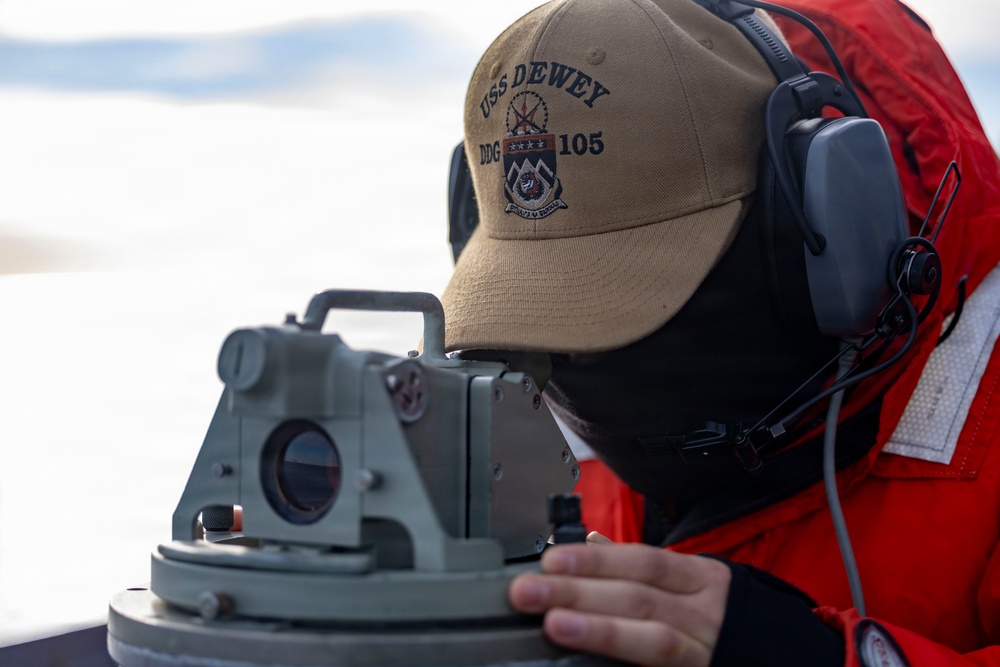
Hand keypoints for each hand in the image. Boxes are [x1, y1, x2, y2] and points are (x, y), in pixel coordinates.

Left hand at [508, 536, 731, 666]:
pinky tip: (591, 658)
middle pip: (637, 596)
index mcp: (698, 576)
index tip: (552, 559)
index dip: (595, 560)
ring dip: (597, 628)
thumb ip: (637, 568)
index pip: (642, 561)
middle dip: (579, 591)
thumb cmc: (719, 616)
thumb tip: (584, 547)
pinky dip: (625, 655)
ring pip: (650, 635)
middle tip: (529, 589)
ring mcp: (704, 647)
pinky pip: (661, 663)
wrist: (781, 656)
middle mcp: (703, 610)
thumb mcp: (689, 583)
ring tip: (553, 623)